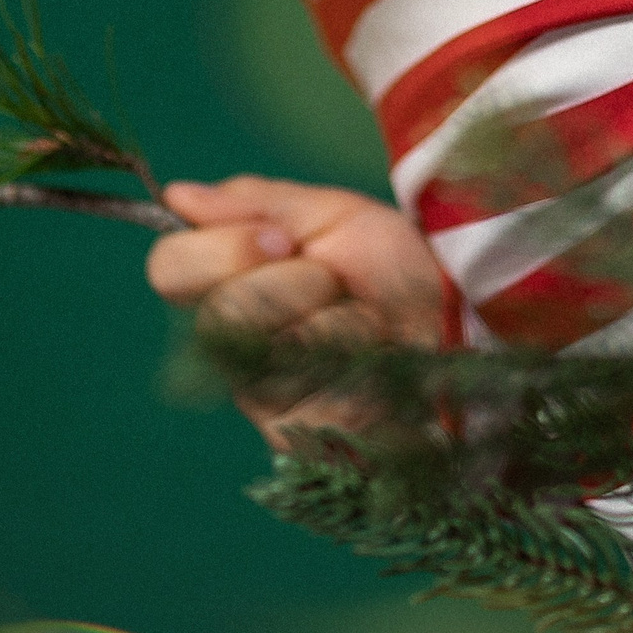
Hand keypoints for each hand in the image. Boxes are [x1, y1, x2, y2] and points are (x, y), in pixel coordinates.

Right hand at [146, 175, 444, 450]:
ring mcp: (267, 400)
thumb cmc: (398, 269)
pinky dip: (359, 357)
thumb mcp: (331, 215)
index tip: (281, 238)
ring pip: (271, 348)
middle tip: (335, 281)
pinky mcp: (307, 438)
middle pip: (219, 312)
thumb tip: (176, 194)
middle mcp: (236, 349)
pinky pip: (314, 387)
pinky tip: (379, 358)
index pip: (167, 268)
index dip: (219, 248)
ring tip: (367, 321)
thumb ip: (255, 205)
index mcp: (232, 285)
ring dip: (335, 319)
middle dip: (292, 283)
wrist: (465, 322)